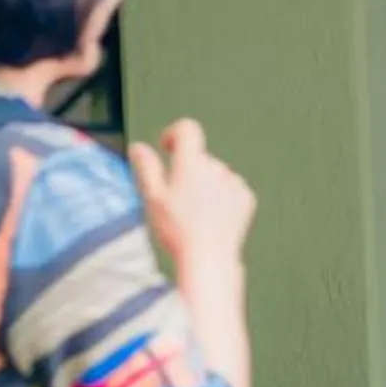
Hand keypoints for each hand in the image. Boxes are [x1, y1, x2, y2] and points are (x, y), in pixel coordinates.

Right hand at [130, 119, 256, 273]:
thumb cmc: (176, 229)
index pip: (188, 129)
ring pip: (216, 175)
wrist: (209, 257)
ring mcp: (234, 181)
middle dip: (188, 171)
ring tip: (194, 215)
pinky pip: (231, 190)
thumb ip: (147, 168)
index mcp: (192, 162)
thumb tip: (139, 147)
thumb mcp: (153, 198)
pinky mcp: (246, 197)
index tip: (168, 148)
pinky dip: (221, 199)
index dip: (175, 134)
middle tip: (176, 200)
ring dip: (205, 186)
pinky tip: (211, 220)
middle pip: (200, 158)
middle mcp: (217, 166)